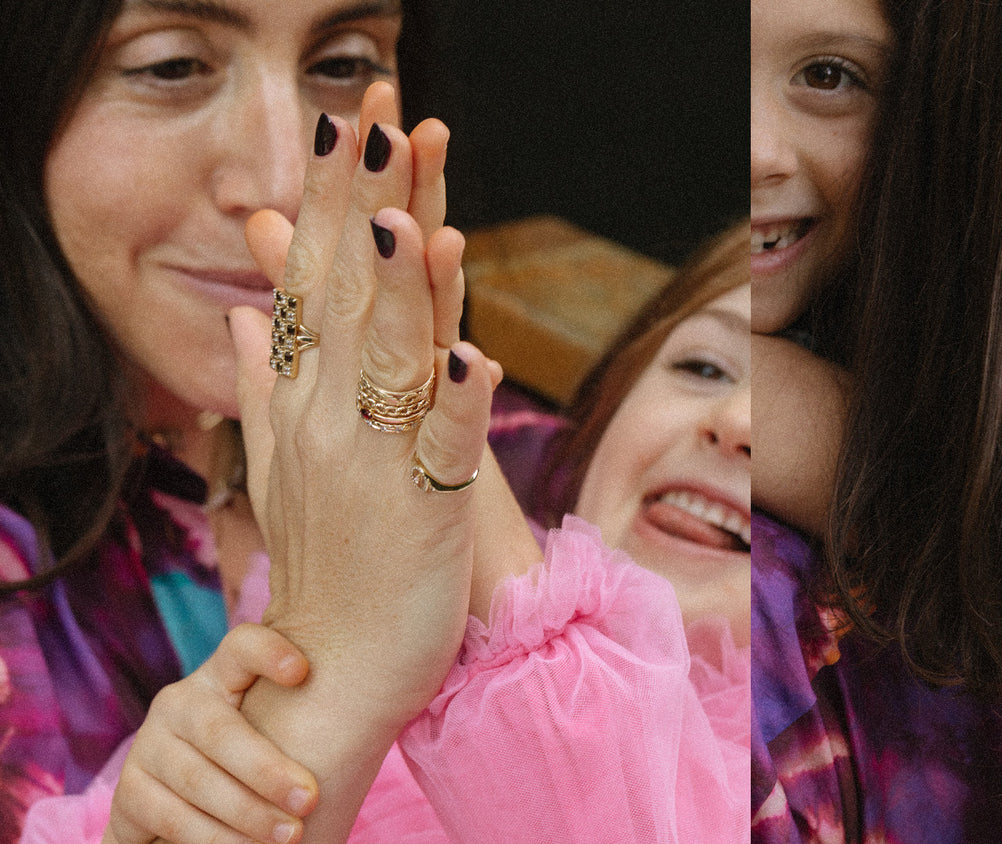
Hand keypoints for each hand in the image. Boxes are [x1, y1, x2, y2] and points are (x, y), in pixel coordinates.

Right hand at [104, 625, 314, 843]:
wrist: (182, 805)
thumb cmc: (253, 764)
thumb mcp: (272, 734)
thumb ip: (300, 721)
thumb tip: (368, 723)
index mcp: (220, 678)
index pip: (241, 647)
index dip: (268, 652)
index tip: (302, 670)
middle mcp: (179, 704)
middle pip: (221, 729)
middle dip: (268, 771)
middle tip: (310, 801)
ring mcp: (148, 746)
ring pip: (198, 780)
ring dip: (247, 814)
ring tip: (289, 836)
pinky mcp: (129, 792)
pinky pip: (171, 817)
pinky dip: (212, 838)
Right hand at [226, 82, 536, 839]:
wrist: (328, 671)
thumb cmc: (322, 560)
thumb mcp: (282, 461)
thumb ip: (267, 384)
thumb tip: (246, 314)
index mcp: (306, 398)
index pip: (316, 276)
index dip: (332, 197)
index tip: (345, 120)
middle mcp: (331, 419)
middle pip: (350, 293)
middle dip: (365, 201)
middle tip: (376, 115)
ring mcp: (374, 464)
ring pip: (392, 358)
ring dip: (405, 288)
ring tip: (413, 218)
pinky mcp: (424, 511)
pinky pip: (445, 448)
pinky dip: (458, 403)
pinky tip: (470, 356)